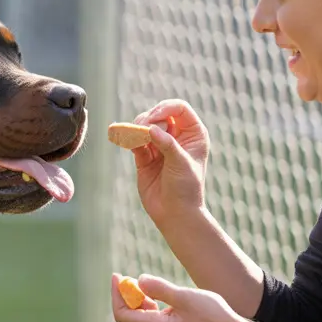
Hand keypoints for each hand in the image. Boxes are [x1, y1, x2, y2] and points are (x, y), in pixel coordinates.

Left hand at [110, 273, 244, 321]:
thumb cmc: (212, 316)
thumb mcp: (184, 297)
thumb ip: (159, 288)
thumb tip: (139, 280)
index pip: (123, 314)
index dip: (117, 295)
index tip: (117, 276)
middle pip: (132, 315)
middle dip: (128, 295)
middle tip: (129, 276)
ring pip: (145, 316)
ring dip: (142, 299)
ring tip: (147, 283)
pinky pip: (156, 319)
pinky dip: (154, 305)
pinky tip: (164, 295)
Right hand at [129, 100, 209, 227]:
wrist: (175, 214)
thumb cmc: (186, 189)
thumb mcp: (181, 164)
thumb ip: (167, 144)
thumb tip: (151, 128)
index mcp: (193, 134)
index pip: (179, 108)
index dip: (165, 108)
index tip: (154, 118)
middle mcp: (177, 136)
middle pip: (160, 114)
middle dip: (148, 118)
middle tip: (141, 128)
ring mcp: (160, 146)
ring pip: (145, 126)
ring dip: (137, 128)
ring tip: (134, 136)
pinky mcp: (145, 157)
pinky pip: (135, 141)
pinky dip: (130, 140)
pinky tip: (128, 142)